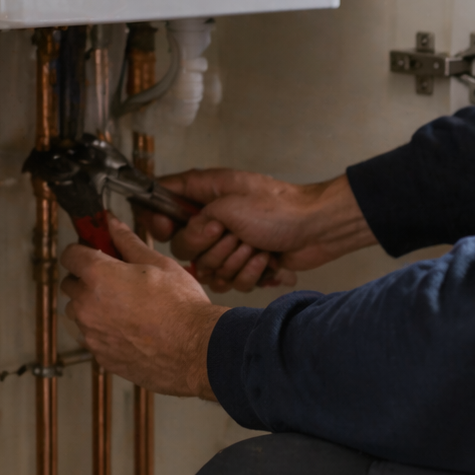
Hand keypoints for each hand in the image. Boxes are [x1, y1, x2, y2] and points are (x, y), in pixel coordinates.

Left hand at [60, 217, 226, 399]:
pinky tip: (130, 330)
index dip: (82, 251)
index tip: (94, 253)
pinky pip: (93, 338)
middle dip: (86, 279)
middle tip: (114, 280)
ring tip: (125, 308)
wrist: (197, 349)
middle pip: (70, 285)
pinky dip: (105, 332)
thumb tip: (113, 224)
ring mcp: (92, 334)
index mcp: (98, 276)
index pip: (70, 255)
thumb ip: (128, 242)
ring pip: (80, 314)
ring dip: (93, 308)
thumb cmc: (181, 306)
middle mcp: (87, 305)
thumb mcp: (158, 263)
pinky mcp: (101, 356)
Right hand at [140, 171, 375, 292]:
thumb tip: (182, 238)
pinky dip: (251, 273)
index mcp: (204, 193)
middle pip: (183, 247)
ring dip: (235, 262)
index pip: (160, 201)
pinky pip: (230, 282)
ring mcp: (227, 243)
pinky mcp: (242, 264)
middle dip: (212, 247)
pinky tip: (266, 259)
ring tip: (256, 246)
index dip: (157, 218)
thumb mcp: (229, 206)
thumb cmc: (279, 208)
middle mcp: (210, 217)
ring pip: (208, 269)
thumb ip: (195, 221)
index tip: (167, 227)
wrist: (317, 228)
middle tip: (234, 233)